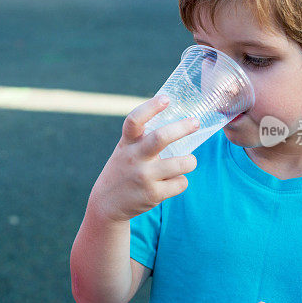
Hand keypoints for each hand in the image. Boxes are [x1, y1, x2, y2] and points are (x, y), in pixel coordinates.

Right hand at [87, 95, 198, 222]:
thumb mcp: (126, 150)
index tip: (166, 99)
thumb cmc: (123, 170)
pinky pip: (181, 183)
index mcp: (127, 143)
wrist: (106, 203)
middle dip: (182, 128)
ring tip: (189, 161)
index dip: (150, 107)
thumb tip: (175, 119)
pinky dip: (181, 181)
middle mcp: (134, 158)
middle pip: (160, 138)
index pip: (135, 120)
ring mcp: (144, 177)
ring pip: (181, 163)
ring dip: (190, 161)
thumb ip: (143, 138)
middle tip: (195, 123)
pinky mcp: (153, 194)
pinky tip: (173, 181)